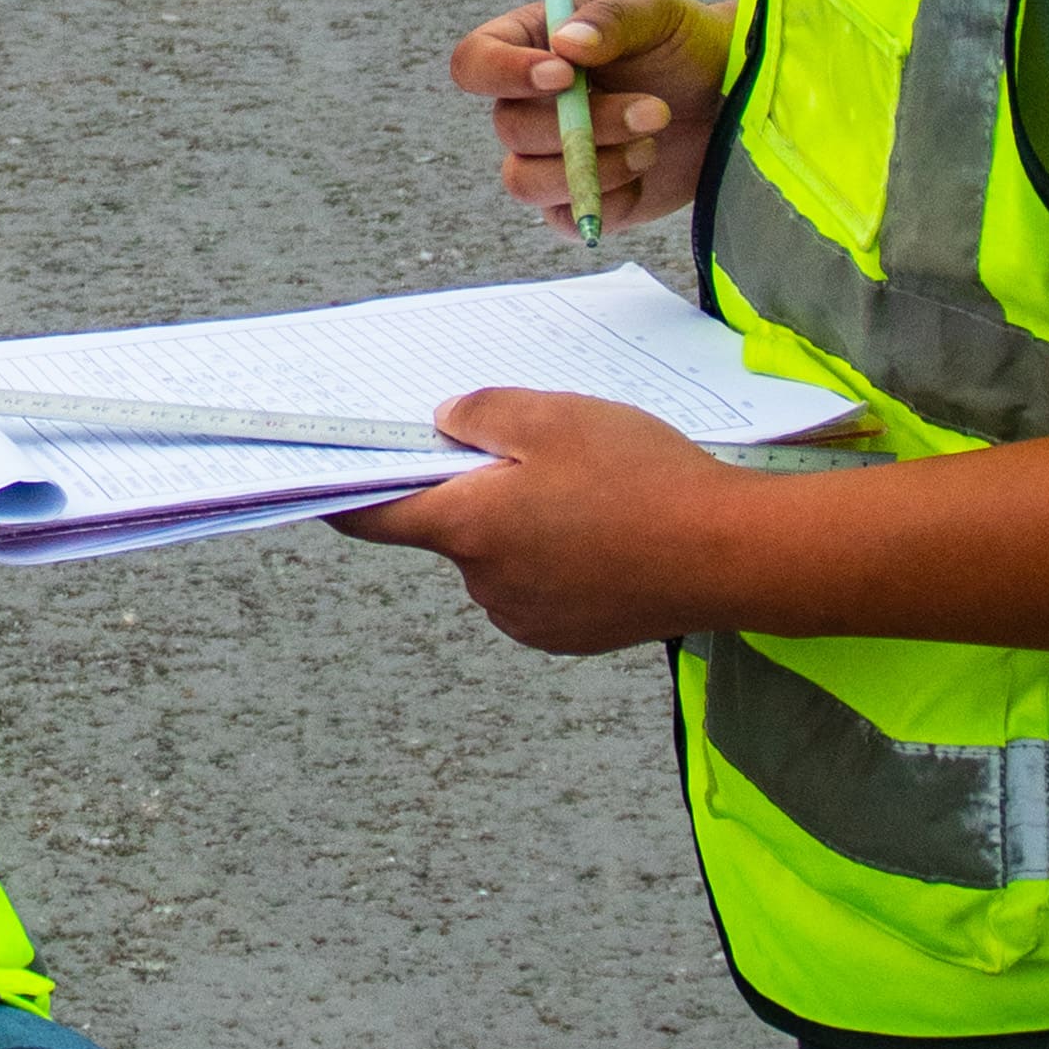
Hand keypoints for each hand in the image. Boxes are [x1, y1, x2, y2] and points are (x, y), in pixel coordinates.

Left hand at [336, 384, 764, 654]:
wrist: (731, 555)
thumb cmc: (641, 479)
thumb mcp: (554, 417)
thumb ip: (481, 413)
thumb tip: (445, 426)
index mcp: (469, 528)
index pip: (375, 517)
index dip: (343, 495)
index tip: (317, 481)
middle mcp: (485, 584)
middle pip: (452, 530)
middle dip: (477, 492)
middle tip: (534, 452)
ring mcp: (527, 617)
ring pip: (500, 557)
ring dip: (523, 525)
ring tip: (591, 492)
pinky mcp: (569, 635)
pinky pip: (539, 585)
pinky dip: (558, 556)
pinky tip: (609, 530)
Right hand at [450, 0, 729, 234]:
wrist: (729, 99)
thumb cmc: (685, 44)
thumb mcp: (656, 14)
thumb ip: (612, 21)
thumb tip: (567, 44)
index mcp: (532, 47)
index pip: (475, 62)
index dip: (503, 72)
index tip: (564, 76)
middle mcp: (529, 104)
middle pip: (509, 127)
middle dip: (586, 125)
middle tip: (656, 110)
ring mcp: (549, 157)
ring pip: (526, 181)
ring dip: (594, 167)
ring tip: (652, 145)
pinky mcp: (578, 201)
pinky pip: (565, 219)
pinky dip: (608, 202)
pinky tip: (646, 171)